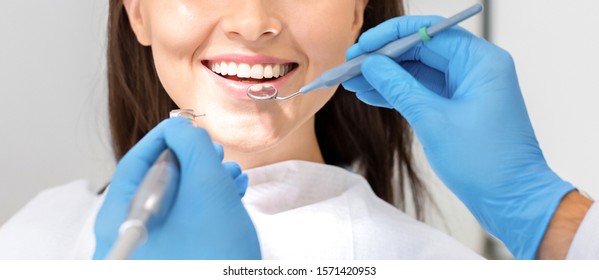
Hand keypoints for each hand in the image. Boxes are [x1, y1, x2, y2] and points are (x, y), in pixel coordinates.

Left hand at [93, 118, 260, 258]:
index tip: (189, 124)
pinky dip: (207, 203)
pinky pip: (184, 220)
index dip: (166, 136)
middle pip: (156, 181)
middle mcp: (129, 235)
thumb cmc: (216, 253)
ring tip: (233, 176)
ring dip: (206, 181)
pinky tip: (230, 195)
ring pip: (176, 200)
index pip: (136, 161)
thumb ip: (192, 147)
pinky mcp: (173, 257)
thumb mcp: (207, 188)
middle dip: (193, 161)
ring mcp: (151, 249)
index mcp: (120, 219)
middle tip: (216, 153)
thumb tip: (180, 127)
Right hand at [342, 16, 574, 258]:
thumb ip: (399, 87)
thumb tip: (372, 65)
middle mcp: (476, 69)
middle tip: (351, 64)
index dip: (390, 37)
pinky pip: (423, 91)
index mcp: (480, 62)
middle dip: (384, 58)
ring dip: (387, 76)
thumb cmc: (486, 163)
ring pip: (419, 71)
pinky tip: (371, 94)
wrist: (511, 200)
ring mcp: (467, 88)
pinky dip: (398, 93)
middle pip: (422, 50)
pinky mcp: (458, 107)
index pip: (429, 33)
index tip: (362, 47)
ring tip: (353, 81)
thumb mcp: (433, 121)